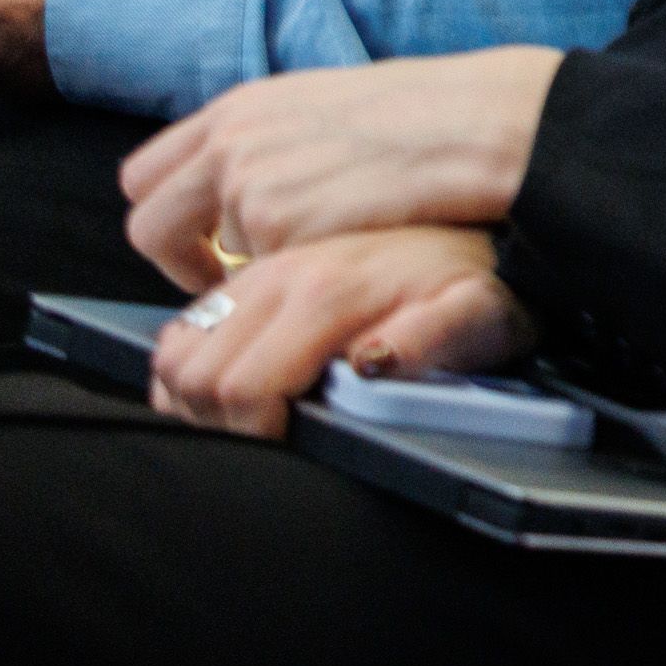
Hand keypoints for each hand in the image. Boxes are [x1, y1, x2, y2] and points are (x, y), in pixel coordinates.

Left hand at [122, 47, 563, 287]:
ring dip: (254, 269)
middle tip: (223, 280)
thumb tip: (237, 184)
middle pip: (149, 225)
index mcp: (237, 109)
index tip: (206, 242)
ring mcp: (248, 186)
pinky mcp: (278, 228)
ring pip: (213, 262)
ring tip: (317, 258)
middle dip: (179, 262)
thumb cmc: (418, 116)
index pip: (144, 176)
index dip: (168, 219)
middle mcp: (228, 143)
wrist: (470, 124)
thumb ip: (266, 141)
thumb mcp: (320, 106)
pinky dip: (295, 280)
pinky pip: (263, 279)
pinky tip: (342, 259)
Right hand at [148, 225, 533, 439]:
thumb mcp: (483, 313)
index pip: (238, 386)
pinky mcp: (260, 271)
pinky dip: (192, 363)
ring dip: (194, 394)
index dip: (251, 433)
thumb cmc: (484, 280)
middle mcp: (284, 274)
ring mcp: (265, 270)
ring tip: (248, 413)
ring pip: (177, 348)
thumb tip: (372, 361)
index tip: (284, 442)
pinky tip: (237, 377)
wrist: (487, 223)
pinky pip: (189, 325)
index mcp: (328, 292)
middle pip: (193, 372)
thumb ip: (433, 338)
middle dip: (216, 421)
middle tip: (264, 433)